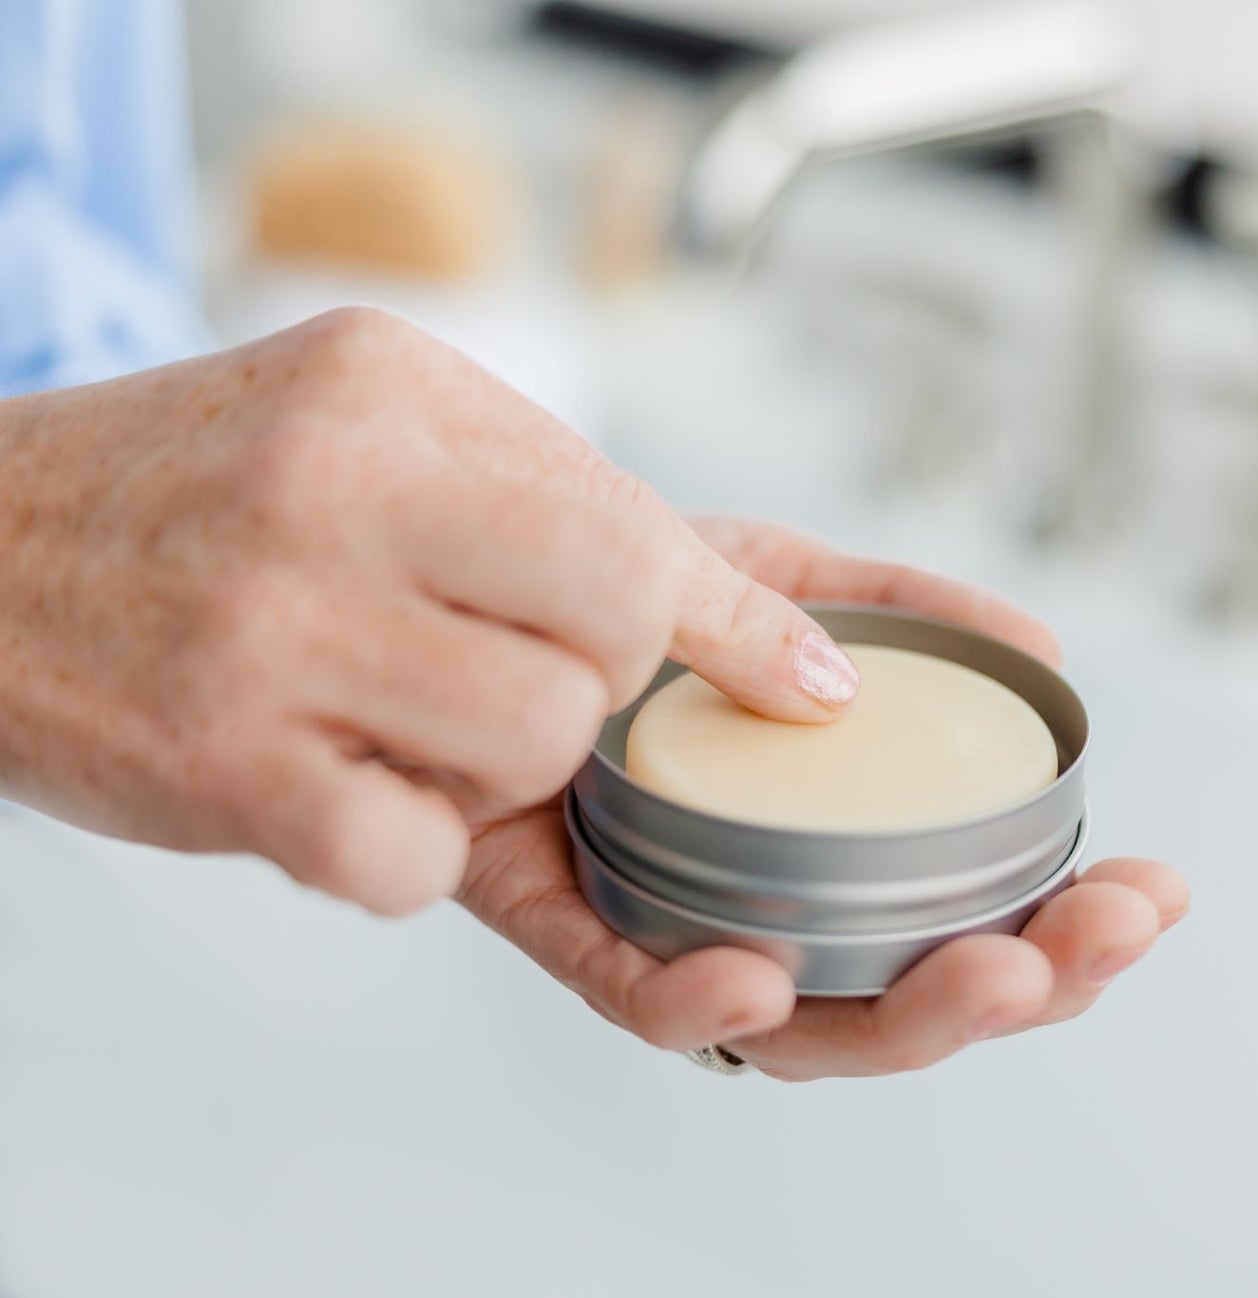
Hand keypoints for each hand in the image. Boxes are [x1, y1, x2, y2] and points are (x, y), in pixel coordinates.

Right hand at [0, 307, 860, 912]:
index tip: (815, 689)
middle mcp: (333, 492)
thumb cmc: (204, 491)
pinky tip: (332, 778)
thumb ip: (563, 500)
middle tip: (528, 674)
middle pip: (616, 631)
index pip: (635, 525)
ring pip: (535, 744)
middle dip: (611, 682)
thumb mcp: (377, 421)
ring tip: (405, 716)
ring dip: (503, 766)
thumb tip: (783, 637)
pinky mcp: (219, 769)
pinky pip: (409, 860)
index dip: (734, 624)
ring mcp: (270, 633)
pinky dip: (399, 846)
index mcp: (391, 392)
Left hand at [461, 516, 1188, 1080]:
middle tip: (1100, 940)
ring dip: (905, 1017)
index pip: (978, 919)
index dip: (1073, 926)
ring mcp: (677, 925)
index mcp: (841, 845)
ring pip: (801, 1029)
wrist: (462, 559)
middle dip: (1028, 983)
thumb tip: (1045, 649)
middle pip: (912, 996)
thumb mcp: (773, 574)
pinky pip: (630, 992)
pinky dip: (696, 1001)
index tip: (1159, 891)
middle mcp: (772, 904)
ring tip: (997, 974)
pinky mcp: (564, 924)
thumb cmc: (625, 588)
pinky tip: (759, 984)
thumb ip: (897, 609)